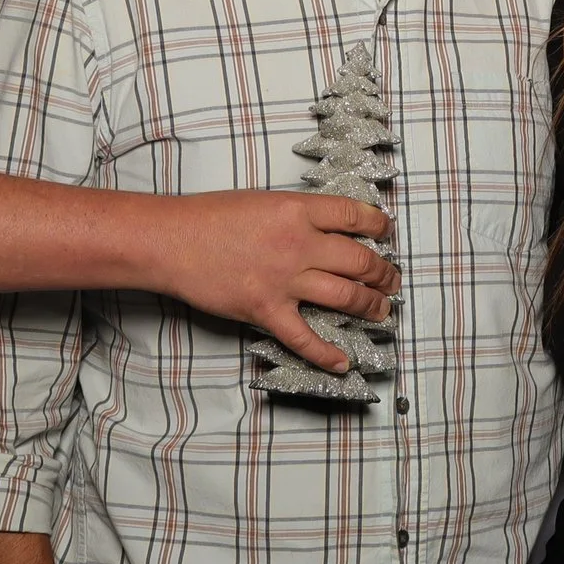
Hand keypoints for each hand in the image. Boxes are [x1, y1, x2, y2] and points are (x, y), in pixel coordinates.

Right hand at [162, 189, 394, 371]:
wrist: (172, 241)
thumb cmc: (211, 217)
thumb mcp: (264, 201)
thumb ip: (298, 215)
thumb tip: (328, 228)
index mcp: (299, 210)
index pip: (356, 216)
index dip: (380, 227)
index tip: (388, 234)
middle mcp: (300, 244)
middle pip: (359, 260)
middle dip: (383, 273)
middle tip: (392, 280)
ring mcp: (284, 279)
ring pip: (345, 297)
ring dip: (370, 306)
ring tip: (382, 311)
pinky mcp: (266, 309)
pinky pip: (304, 337)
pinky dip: (326, 354)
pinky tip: (343, 362)